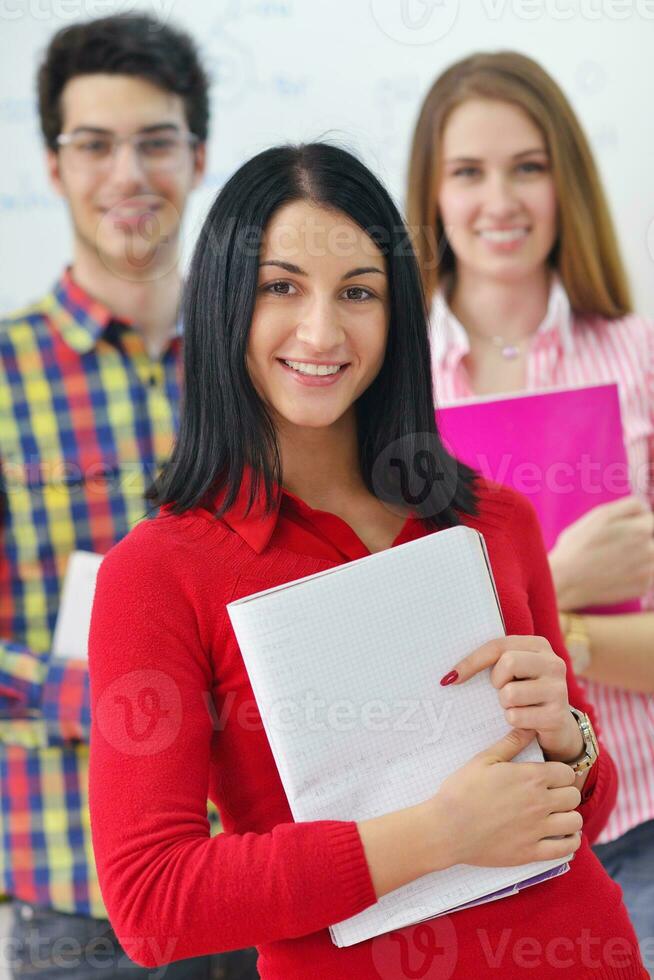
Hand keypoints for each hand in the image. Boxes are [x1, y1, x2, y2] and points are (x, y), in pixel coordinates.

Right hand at [427, 728, 581, 867]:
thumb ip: (511, 743)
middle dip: (565, 792)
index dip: (559, 772)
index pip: (566, 772)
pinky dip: (569, 841)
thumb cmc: (462, 790)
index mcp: (530, 777)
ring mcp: (538, 830)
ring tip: (555, 815)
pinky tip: (560, 835)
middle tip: (551, 795)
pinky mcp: (532, 853)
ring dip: (569, 816)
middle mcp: (540, 802)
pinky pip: (566, 849)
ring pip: (575, 821)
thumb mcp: (484, 759)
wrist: (447, 828)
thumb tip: (530, 727)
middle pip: (574, 796)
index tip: (549, 776)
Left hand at [441, 635, 582, 761]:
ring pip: (510, 693)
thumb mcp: (514, 672)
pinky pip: (516, 717)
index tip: (452, 677)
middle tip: (502, 690)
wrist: (558, 727)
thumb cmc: (526, 693)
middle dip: (497, 681)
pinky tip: (524, 721)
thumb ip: (492, 662)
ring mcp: (558, 689)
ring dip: (504, 705)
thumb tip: (449, 676)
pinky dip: (512, 721)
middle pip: (508, 663)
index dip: (472, 661)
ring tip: (516, 706)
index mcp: (539, 645)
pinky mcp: (557, 716)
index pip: (498, 645)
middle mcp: (554, 663)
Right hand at [549, 496, 653, 609]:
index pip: (649, 517)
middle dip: (635, 539)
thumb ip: (629, 506)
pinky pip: (646, 574)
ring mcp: (648, 570)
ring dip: (637, 556)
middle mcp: (649, 549)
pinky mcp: (643, 587)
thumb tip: (647, 507)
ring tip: (613, 560)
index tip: (617, 529)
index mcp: (640, 529)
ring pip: (650, 555)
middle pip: (650, 537)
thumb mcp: (600, 515)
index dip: (631, 520)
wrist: (565, 580)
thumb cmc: (578, 545)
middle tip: (612, 546)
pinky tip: (615, 574)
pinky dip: (634, 573)